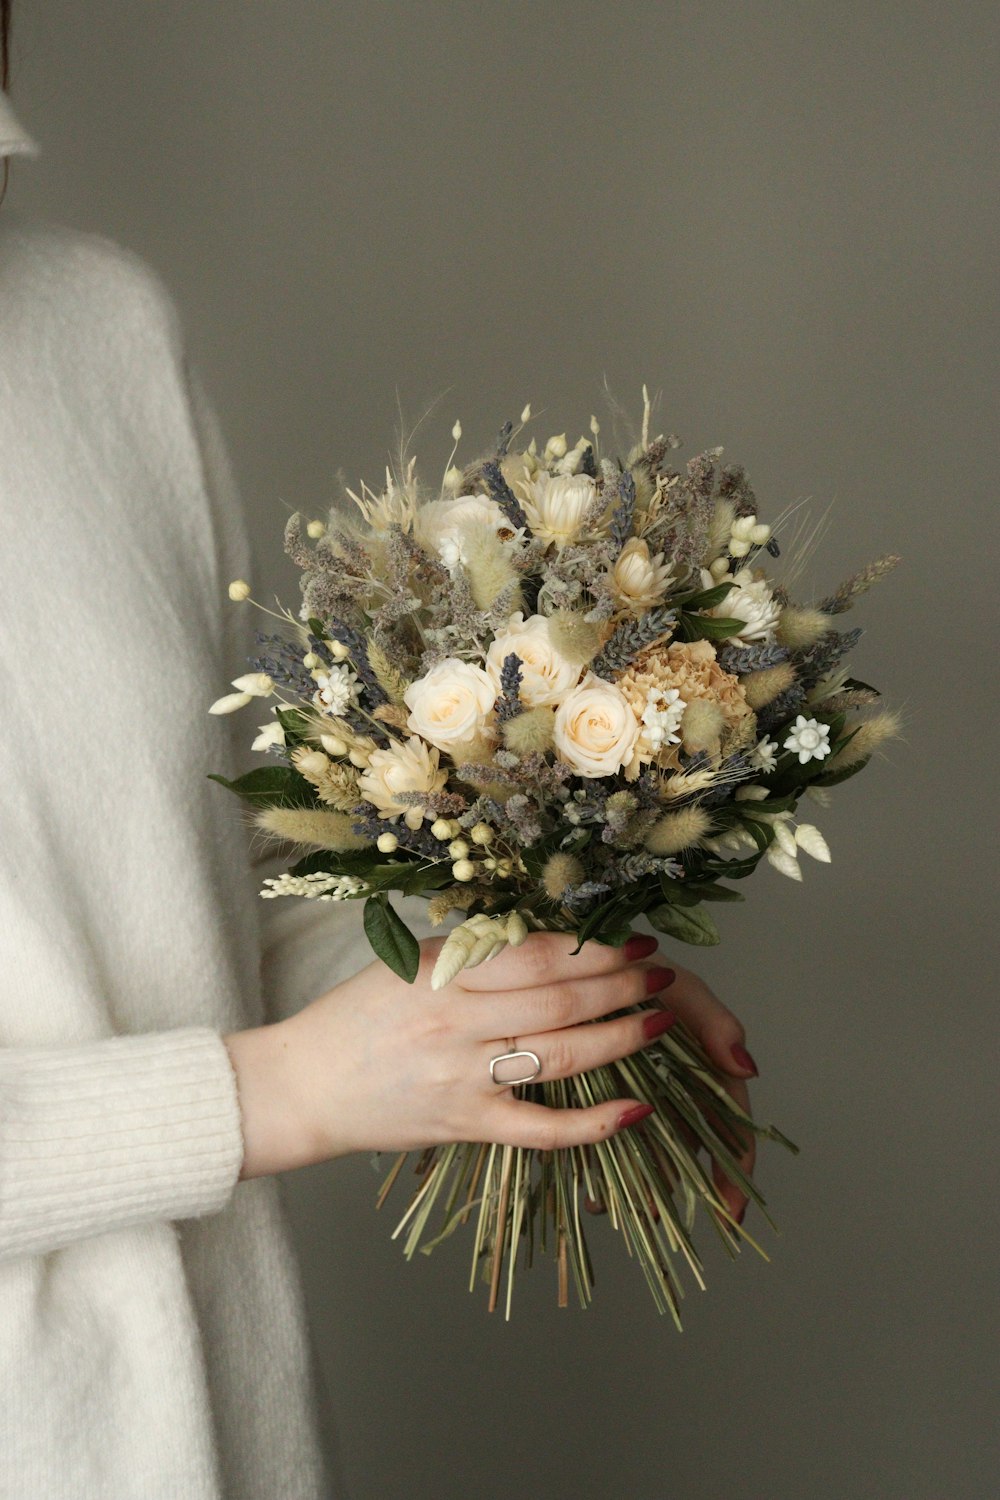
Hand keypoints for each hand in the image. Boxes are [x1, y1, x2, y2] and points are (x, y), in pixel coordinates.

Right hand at [224, 930, 681, 1177]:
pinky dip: (592, 1123)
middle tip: (659, 975)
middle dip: (621, 985)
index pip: (537, 956)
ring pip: (561, 1056)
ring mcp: (463, 1078)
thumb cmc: (356, 1018)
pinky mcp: (465, 1126)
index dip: (594, 948)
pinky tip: (636, 1109)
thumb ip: (473, 956)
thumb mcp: (409, 966)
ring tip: (658, 1021)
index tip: (633, 939)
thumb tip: (546, 942)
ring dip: (620, 1037)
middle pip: (560, 1001)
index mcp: (444, 973)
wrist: (302, 1085)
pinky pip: (541, 1128)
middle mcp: (457, 1022)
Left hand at [583, 958, 757, 1225]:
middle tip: (653, 1214)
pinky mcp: (591, 1097)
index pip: (730, 1130)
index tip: (730, 1212)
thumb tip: (747, 1067)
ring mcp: (633, 1095)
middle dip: (672, 1187)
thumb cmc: (634, 967)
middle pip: (685, 1153)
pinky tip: (583, 1184)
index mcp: (701, 1069)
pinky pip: (600, 1143)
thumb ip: (715, 1021)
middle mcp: (672, 1088)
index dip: (734, 1172)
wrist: (572, 959)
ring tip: (609, 1202)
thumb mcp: (680, 987)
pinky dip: (596, 1167)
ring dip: (633, 1183)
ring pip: (644, 1156)